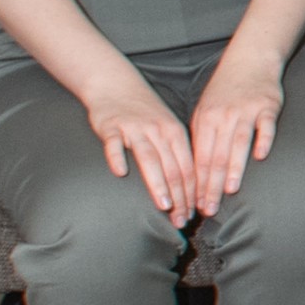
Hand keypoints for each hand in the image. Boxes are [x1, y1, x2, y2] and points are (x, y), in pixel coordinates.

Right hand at [84, 76, 199, 226]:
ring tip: (164, 205)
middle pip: (173, 167)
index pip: (188, 167)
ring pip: (150, 158)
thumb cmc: (145, 113)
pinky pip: (114, 144)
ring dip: (158, 183)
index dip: (192, 193)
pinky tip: (120, 173)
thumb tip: (187, 188)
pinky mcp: (111, 127)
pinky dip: (118, 157)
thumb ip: (175, 155)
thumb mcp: (166, 129)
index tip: (193, 215)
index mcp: (175, 133)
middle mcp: (158, 131)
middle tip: (180, 220)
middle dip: (179, 196)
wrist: (115, 84)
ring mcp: (134, 128)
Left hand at [183, 56, 287, 215]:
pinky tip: (261, 156)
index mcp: (205, 120)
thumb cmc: (225, 91)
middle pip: (216, 156)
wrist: (249, 61)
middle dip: (212, 185)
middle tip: (210, 208)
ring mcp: (245, 111)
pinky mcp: (268, 106)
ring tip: (231, 190)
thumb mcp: (205, 111)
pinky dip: (263, 140)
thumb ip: (202, 139)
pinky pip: (265, 126)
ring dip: (234, 168)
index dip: (198, 184)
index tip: (197, 205)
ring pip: (237, 143)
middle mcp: (223, 117)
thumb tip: (196, 173)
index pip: (199, 158)